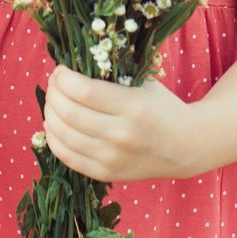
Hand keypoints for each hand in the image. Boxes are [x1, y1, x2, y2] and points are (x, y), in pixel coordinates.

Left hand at [42, 66, 193, 182]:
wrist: (186, 147)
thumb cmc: (163, 107)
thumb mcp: (146, 82)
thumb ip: (114, 72)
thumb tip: (74, 63)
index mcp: (133, 107)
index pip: (84, 91)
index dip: (63, 78)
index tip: (60, 69)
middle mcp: (121, 135)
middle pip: (70, 113)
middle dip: (53, 93)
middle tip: (54, 83)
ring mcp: (112, 158)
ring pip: (64, 136)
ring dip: (50, 114)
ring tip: (53, 102)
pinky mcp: (106, 174)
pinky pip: (68, 158)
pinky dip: (54, 139)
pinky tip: (54, 125)